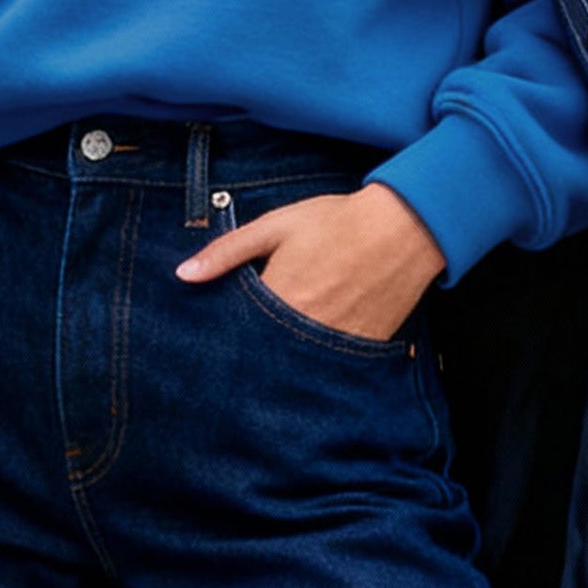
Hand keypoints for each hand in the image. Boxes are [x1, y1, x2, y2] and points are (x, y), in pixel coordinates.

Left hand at [176, 183, 443, 341]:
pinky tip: (309, 349)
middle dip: (250, 357)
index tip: (210, 344)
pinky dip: (316, 362)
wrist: (404, 226)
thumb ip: (227, 251)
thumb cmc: (337, 221)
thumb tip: (184, 274)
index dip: (223, 340)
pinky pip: (330, 366)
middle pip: (264, 356)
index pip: (237, 335)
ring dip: (282, 362)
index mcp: (279, 297)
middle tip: (237, 358)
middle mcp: (306, 326)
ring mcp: (336, 342)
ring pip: (296, 366)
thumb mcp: (276, 226)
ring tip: (276, 353)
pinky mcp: (362, 348)